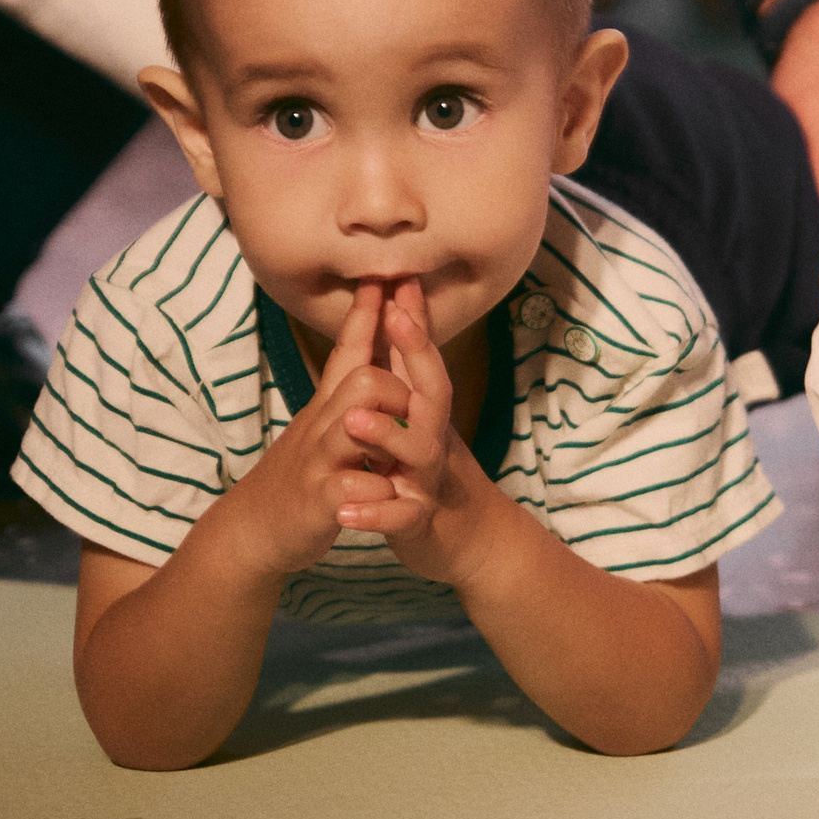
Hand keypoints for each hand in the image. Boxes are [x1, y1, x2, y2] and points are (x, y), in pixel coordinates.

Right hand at [211, 279, 413, 579]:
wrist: (253, 530)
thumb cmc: (299, 474)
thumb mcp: (320, 428)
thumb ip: (345, 395)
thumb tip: (372, 357)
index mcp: (328, 408)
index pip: (349, 351)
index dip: (367, 315)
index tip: (384, 276)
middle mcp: (322, 426)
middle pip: (365, 380)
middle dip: (399, 388)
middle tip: (413, 414)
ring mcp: (319, 461)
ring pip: (355, 425)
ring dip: (387, 432)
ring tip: (400, 452)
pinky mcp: (319, 500)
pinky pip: (355, 485)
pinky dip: (379, 493)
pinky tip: (389, 500)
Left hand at [334, 279, 512, 585]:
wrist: (471, 538)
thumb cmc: (433, 469)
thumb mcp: (423, 414)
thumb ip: (411, 363)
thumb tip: (404, 302)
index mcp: (430, 413)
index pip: (425, 360)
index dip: (414, 322)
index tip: (401, 280)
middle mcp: (436, 437)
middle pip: (433, 391)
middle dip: (416, 353)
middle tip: (394, 317)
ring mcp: (430, 477)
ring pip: (418, 451)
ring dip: (387, 433)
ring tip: (352, 421)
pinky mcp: (422, 519)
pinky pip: (402, 515)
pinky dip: (376, 513)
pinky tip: (347, 512)